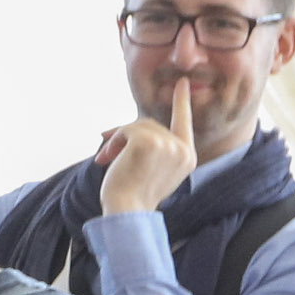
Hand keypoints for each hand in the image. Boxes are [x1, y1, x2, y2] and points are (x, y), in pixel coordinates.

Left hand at [96, 77, 197, 219]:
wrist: (127, 212)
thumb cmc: (134, 196)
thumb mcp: (154, 170)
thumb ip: (156, 148)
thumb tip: (134, 129)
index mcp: (188, 158)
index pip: (185, 124)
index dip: (181, 102)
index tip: (181, 82)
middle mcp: (182, 150)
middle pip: (152, 125)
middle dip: (127, 136)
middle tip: (107, 154)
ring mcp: (167, 145)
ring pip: (138, 126)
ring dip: (118, 141)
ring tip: (107, 160)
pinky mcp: (148, 142)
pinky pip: (127, 129)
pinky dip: (114, 142)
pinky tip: (108, 159)